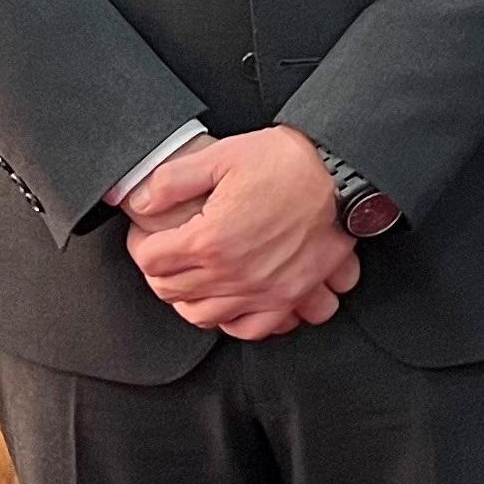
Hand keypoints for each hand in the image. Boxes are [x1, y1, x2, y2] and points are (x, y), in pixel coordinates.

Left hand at [121, 128, 359, 340]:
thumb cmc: (288, 162)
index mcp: (211, 240)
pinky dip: (236, 320)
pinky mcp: (291, 297)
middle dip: (161, 271)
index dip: (142, 244)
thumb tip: (139, 200)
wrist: (343, 173)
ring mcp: (263, 291)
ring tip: (195, 276)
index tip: (148, 234)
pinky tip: (233, 300)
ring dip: (191, 299)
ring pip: (205, 317)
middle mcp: (234, 274)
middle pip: (172, 292)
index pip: (151, 261)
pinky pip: (252, 328)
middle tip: (167, 251)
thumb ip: (172, 180)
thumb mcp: (223, 155)